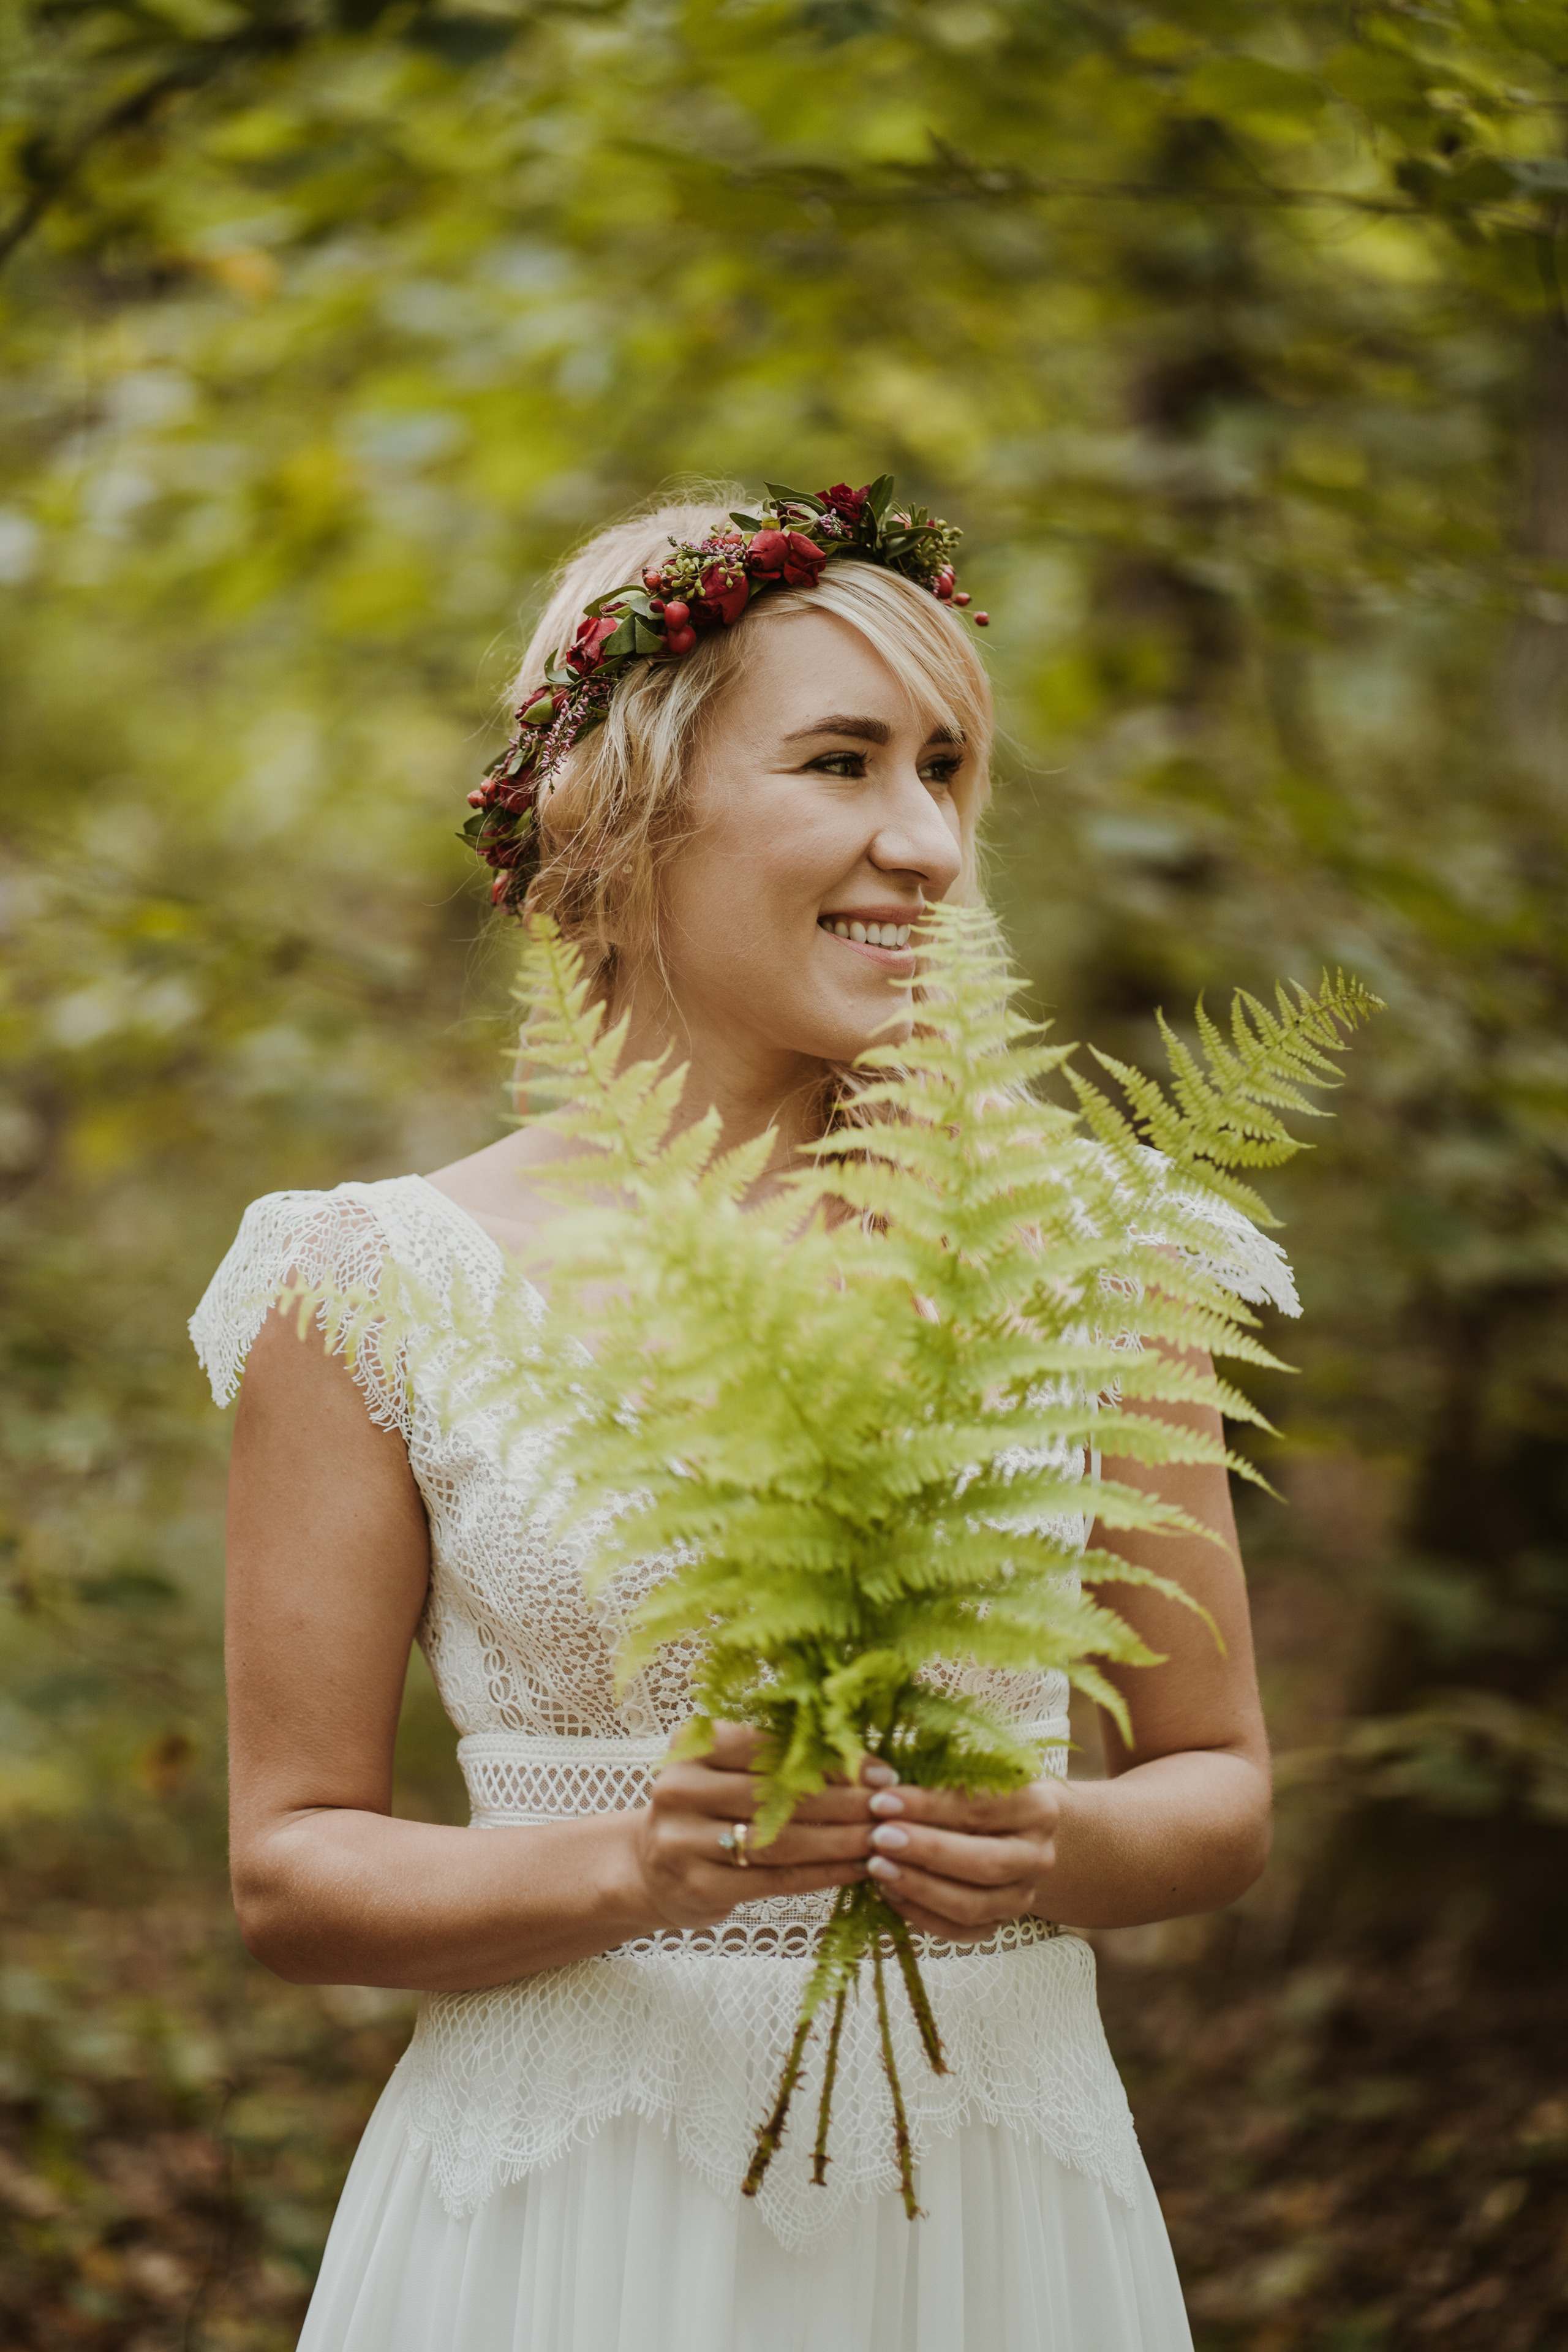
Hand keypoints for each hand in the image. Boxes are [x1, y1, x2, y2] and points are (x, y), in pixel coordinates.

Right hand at [628, 1721, 880, 1933]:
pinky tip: (856, 1869)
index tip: (880, 1772)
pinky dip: (823, 1874)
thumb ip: (779, 1760)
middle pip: (779, 1795)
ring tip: (882, 1839)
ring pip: (782, 1841)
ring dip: (841, 1840)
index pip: (770, 1747)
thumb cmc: (708, 1809)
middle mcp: (679, 1789)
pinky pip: (776, 1879)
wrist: (650, 1868)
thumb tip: (863, 1760)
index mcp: (691, 1746)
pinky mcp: (699, 1886)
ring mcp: (684, 1840)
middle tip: (891, 1807)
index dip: (830, 1761)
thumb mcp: (727, 1771)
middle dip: (845, 1802)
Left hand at [863, 1779, 1063, 1941]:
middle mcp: (1036, 1857)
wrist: (1018, 1832)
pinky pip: (958, 1931)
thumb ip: (929, 1775)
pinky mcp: (999, 1923)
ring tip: (876, 1866)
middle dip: (927, 1851)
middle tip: (879, 1838)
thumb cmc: (981, 1793)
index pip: (982, 1808)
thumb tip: (872, 1776)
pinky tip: (888, 1891)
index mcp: (1036, 1809)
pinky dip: (920, 1914)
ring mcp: (1021, 1897)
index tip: (883, 1800)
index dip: (930, 1806)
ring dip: (919, 1887)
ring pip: (971, 1905)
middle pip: (984, 1862)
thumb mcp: (968, 1774)